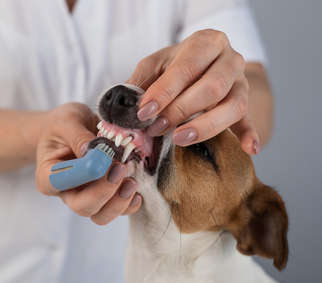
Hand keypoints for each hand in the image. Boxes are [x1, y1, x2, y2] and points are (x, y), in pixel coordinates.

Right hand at [36, 103, 141, 224]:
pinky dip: (130, 203)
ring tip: (131, 181)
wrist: (70, 130)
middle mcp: (66, 192)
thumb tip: (95, 152)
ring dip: (119, 201)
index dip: (84, 174)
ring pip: (101, 215)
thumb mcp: (67, 121)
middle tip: (120, 169)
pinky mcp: (104, 198)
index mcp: (48, 176)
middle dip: (104, 192)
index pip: (60, 183)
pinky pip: (118, 210)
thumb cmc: (63, 126)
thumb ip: (78, 135)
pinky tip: (136, 188)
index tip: (101, 157)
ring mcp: (86, 197)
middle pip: (83, 207)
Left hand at [127, 29, 258, 154]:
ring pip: (233, 105)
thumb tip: (124, 106)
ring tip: (180, 139)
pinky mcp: (245, 104)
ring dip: (206, 126)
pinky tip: (249, 148)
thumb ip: (141, 82)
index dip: (164, 92)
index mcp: (206, 42)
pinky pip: (250, 120)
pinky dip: (250, 135)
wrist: (204, 62)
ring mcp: (241, 83)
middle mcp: (230, 60)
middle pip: (212, 87)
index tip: (144, 112)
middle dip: (181, 111)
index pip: (187, 67)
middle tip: (157, 128)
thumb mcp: (155, 64)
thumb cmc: (176, 64)